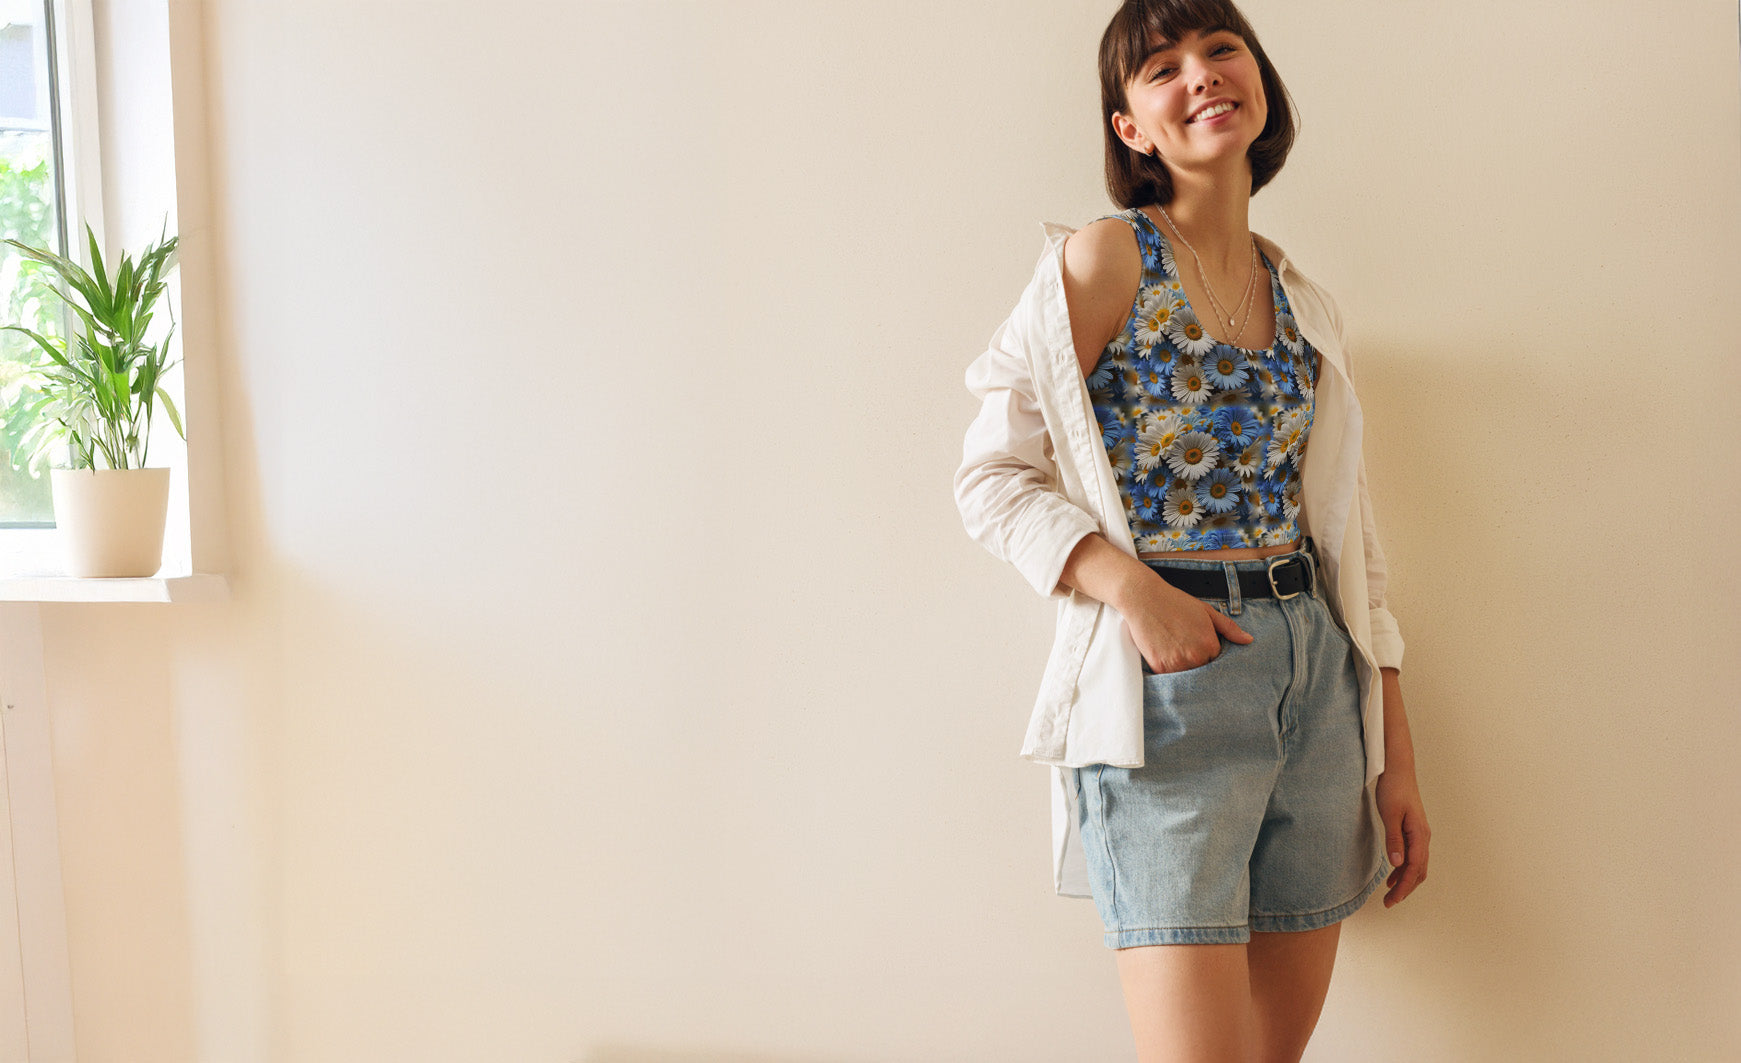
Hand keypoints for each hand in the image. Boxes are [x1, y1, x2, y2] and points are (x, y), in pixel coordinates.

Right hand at [1122, 578, 1253, 673]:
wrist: (1145, 598)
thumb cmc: (1175, 602)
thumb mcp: (1206, 611)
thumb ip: (1229, 628)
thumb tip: (1248, 640)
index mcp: (1209, 645)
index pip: (1215, 661)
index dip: (1207, 653)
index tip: (1198, 644)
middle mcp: (1195, 657)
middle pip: (1202, 670)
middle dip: (1196, 662)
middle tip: (1184, 646)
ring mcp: (1176, 663)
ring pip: (1186, 675)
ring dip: (1183, 667)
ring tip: (1174, 648)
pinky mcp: (1159, 666)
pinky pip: (1168, 676)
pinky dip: (1168, 668)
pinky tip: (1164, 652)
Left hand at [1375, 762, 1429, 907]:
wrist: (1398, 770)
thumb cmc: (1393, 789)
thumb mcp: (1390, 815)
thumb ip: (1394, 839)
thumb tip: (1397, 864)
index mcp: (1420, 835)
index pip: (1414, 869)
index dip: (1404, 887)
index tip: (1391, 900)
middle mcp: (1423, 837)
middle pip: (1419, 872)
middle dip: (1406, 889)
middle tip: (1389, 903)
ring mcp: (1420, 834)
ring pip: (1417, 865)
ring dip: (1405, 881)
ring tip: (1390, 893)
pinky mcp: (1413, 830)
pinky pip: (1412, 856)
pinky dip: (1404, 869)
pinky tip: (1393, 875)